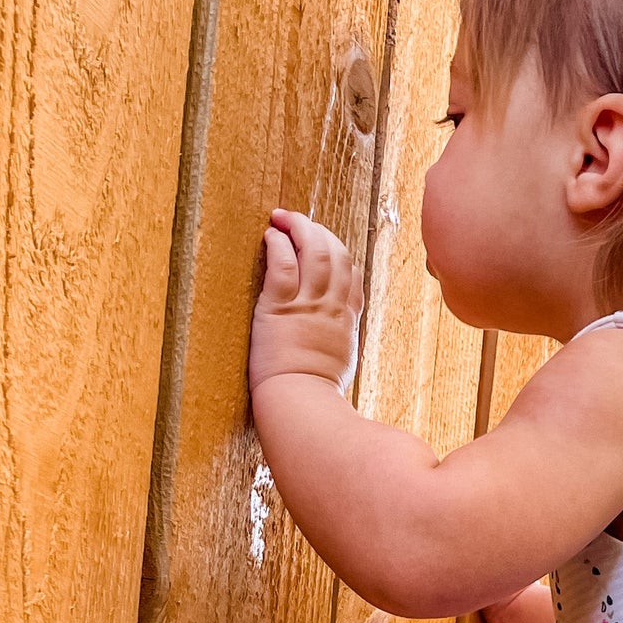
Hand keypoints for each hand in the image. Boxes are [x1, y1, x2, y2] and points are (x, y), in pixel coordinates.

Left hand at [250, 209, 362, 393]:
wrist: (302, 405)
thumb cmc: (316, 397)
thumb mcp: (341, 368)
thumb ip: (338, 346)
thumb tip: (333, 346)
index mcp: (346, 323)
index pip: (352, 276)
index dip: (339, 254)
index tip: (324, 245)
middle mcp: (332, 308)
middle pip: (336, 254)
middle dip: (318, 231)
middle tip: (299, 221)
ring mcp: (308, 306)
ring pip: (314, 251)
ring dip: (298, 228)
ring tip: (282, 217)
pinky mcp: (280, 308)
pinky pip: (283, 265)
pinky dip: (279, 245)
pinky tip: (270, 236)